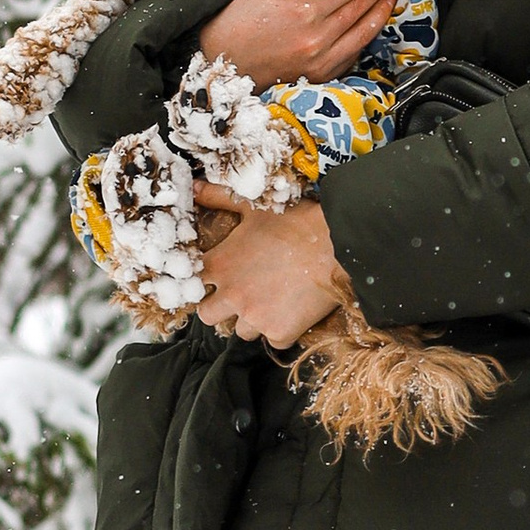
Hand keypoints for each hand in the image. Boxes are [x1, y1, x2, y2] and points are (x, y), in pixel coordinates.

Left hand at [186, 194, 345, 345]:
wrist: (335, 244)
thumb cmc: (295, 222)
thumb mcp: (253, 206)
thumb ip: (220, 198)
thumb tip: (196, 188)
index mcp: (220, 265)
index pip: (193, 283)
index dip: (207, 281)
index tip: (220, 277)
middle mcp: (232, 295)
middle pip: (207, 315)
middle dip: (219, 308)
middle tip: (240, 296)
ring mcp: (255, 317)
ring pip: (242, 331)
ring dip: (252, 320)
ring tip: (271, 302)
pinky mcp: (280, 332)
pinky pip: (273, 341)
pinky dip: (281, 330)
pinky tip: (292, 312)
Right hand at [198, 0, 401, 89]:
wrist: (224, 64)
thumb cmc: (239, 23)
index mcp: (305, 12)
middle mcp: (319, 39)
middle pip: (362, 7)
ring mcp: (323, 61)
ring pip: (364, 33)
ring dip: (382, 12)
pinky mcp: (322, 75)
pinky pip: (353, 53)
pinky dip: (366, 36)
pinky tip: (373, 22)